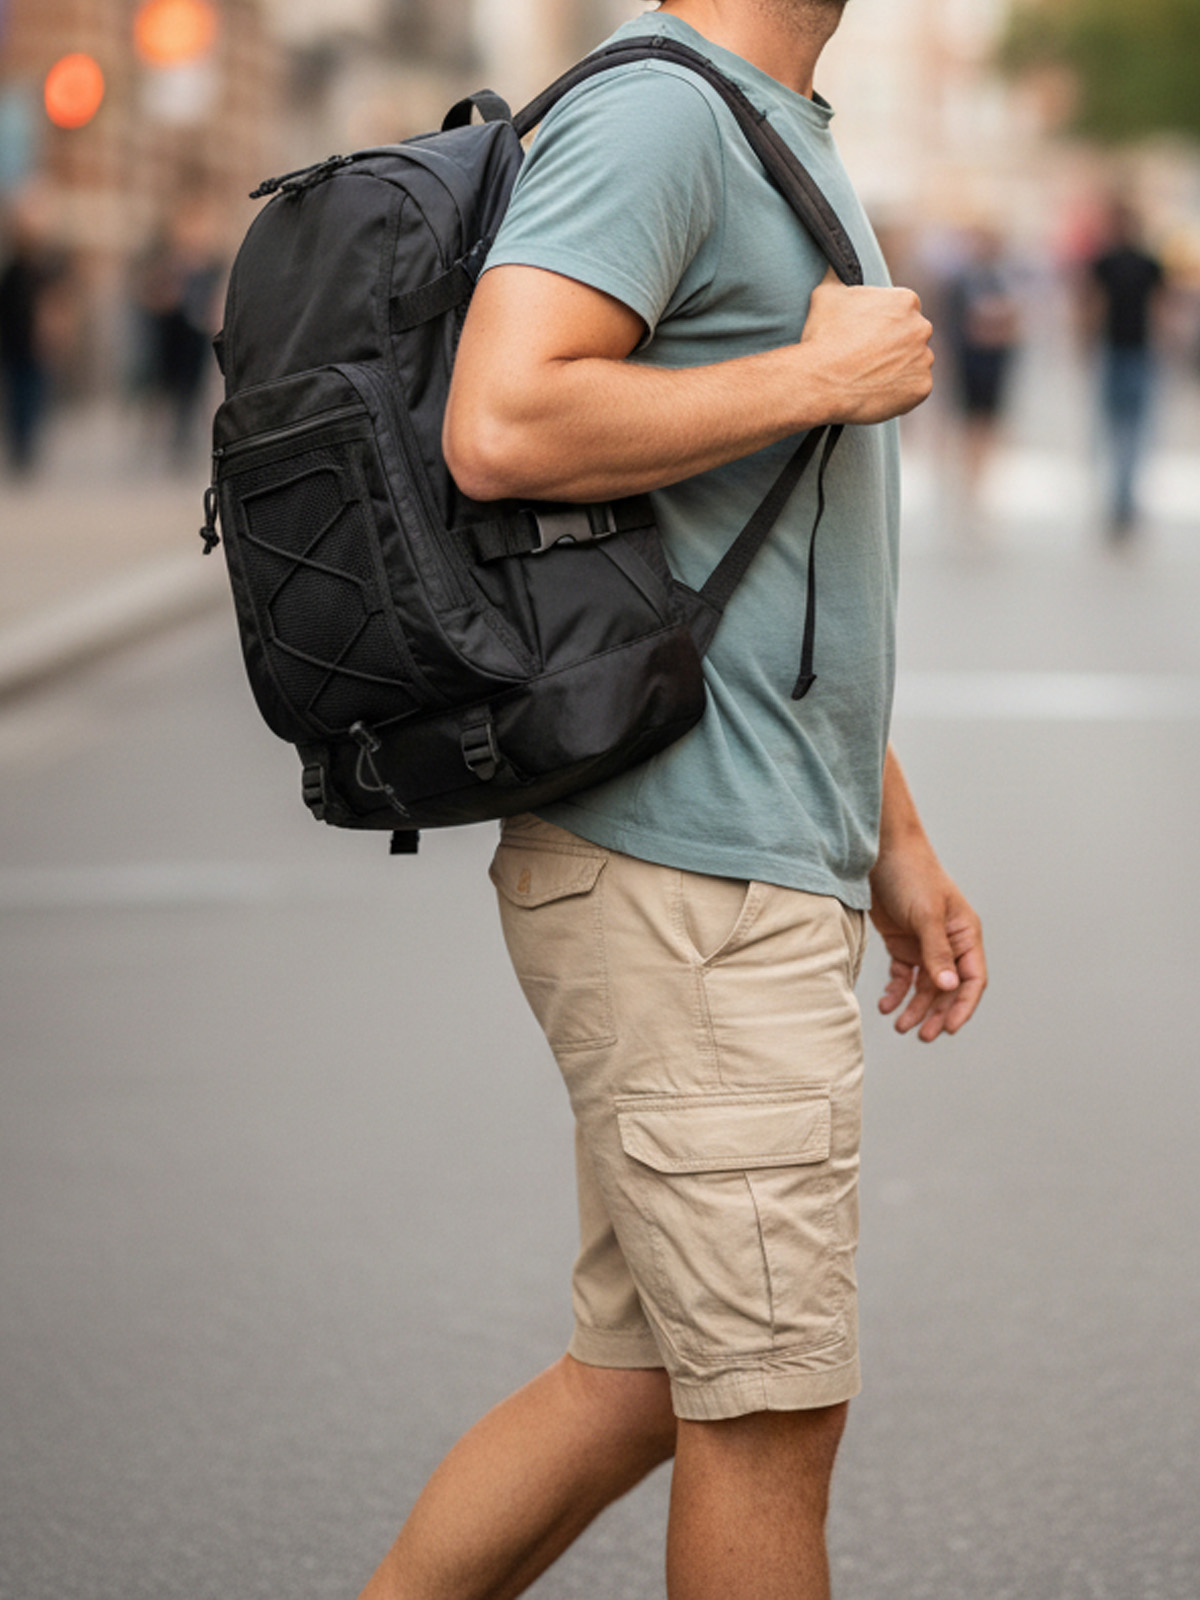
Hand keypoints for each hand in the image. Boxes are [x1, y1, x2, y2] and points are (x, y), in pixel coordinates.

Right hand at [800, 269, 934, 425]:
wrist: (822, 380)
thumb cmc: (824, 336)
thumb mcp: (826, 294)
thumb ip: (836, 274)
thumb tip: (833, 261)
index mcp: (906, 300)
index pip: (902, 311)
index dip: (882, 324)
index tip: (865, 336)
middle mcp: (921, 327)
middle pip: (912, 336)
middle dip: (894, 345)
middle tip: (867, 357)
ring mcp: (924, 359)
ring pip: (915, 362)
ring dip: (899, 368)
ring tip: (870, 376)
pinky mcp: (922, 387)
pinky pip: (915, 389)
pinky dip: (901, 392)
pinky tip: (878, 390)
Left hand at [868, 837, 986, 1042]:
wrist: (879, 851)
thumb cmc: (911, 874)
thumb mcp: (926, 914)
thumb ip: (936, 952)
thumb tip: (948, 988)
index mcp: (964, 934)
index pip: (972, 979)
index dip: (963, 1006)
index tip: (950, 1028)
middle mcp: (948, 942)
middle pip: (947, 988)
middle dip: (936, 1013)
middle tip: (923, 1035)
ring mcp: (924, 943)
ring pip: (924, 985)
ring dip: (914, 1006)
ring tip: (900, 1026)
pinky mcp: (901, 941)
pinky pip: (903, 974)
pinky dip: (896, 990)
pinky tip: (886, 1003)